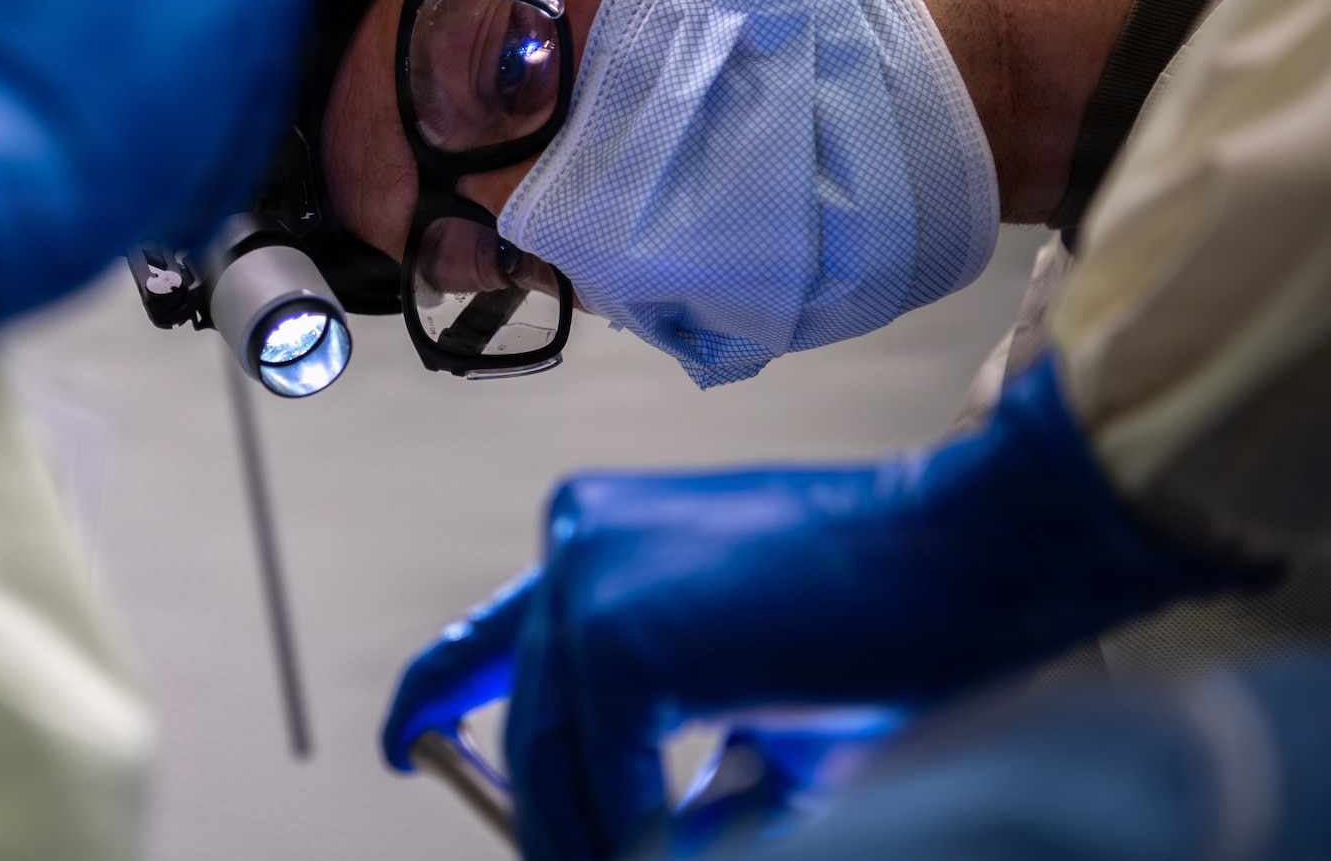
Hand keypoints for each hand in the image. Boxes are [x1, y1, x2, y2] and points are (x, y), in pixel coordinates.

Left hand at [382, 355, 1256, 860]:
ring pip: (556, 768)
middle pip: (524, 731)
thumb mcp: (750, 706)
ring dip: (609, 838)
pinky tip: (704, 841)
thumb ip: (670, 763)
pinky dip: (646, 835)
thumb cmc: (882, 624)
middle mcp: (569, 542)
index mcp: (591, 536)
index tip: (399, 746)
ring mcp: (585, 582)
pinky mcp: (617, 637)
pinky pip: (604, 785)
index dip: (430, 700)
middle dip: (556, 825)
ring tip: (676, 846)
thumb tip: (636, 845)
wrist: (965, 556)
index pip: (482, 634)